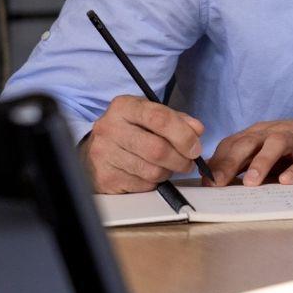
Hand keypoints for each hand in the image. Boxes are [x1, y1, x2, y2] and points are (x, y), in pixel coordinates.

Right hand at [80, 95, 204, 193]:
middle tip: (189, 161)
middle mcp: (110, 128)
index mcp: (124, 107)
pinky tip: (149, 173)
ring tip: (168, 165)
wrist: (95, 150)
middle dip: (181, 158)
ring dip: (169, 171)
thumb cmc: (129, 130)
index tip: (195, 146)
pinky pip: (143, 185)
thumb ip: (177, 120)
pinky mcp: (106, 178)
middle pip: (157, 149)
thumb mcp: (150, 115)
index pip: (160, 118)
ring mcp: (105, 154)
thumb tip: (197, 130)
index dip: (184, 135)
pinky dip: (154, 182)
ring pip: (152, 171)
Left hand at [206, 117, 292, 185]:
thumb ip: (248, 165)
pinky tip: (287, 181)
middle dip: (230, 163)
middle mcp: (272, 133)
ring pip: (274, 145)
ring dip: (260, 163)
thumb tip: (220, 184)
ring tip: (250, 183)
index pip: (232, 144)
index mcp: (258, 134)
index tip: (205, 183)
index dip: (217, 163)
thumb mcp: (268, 153)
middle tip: (218, 184)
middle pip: (247, 143)